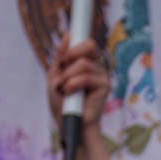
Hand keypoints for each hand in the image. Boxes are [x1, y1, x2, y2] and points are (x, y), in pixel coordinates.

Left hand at [48, 37, 118, 159]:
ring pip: (83, 63)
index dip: (75, 45)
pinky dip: (73, 84)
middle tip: (62, 70)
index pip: (85, 43)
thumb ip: (61, 56)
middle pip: (89, 44)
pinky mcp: (105, 87)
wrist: (68, 125)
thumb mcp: (55, 75)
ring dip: (68, 77)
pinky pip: (86, 76)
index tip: (64, 58)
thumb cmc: (61, 104)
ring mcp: (102, 76)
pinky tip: (70, 93)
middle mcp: (97, 67)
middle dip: (71, 55)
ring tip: (65, 90)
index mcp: (86, 63)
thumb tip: (67, 34)